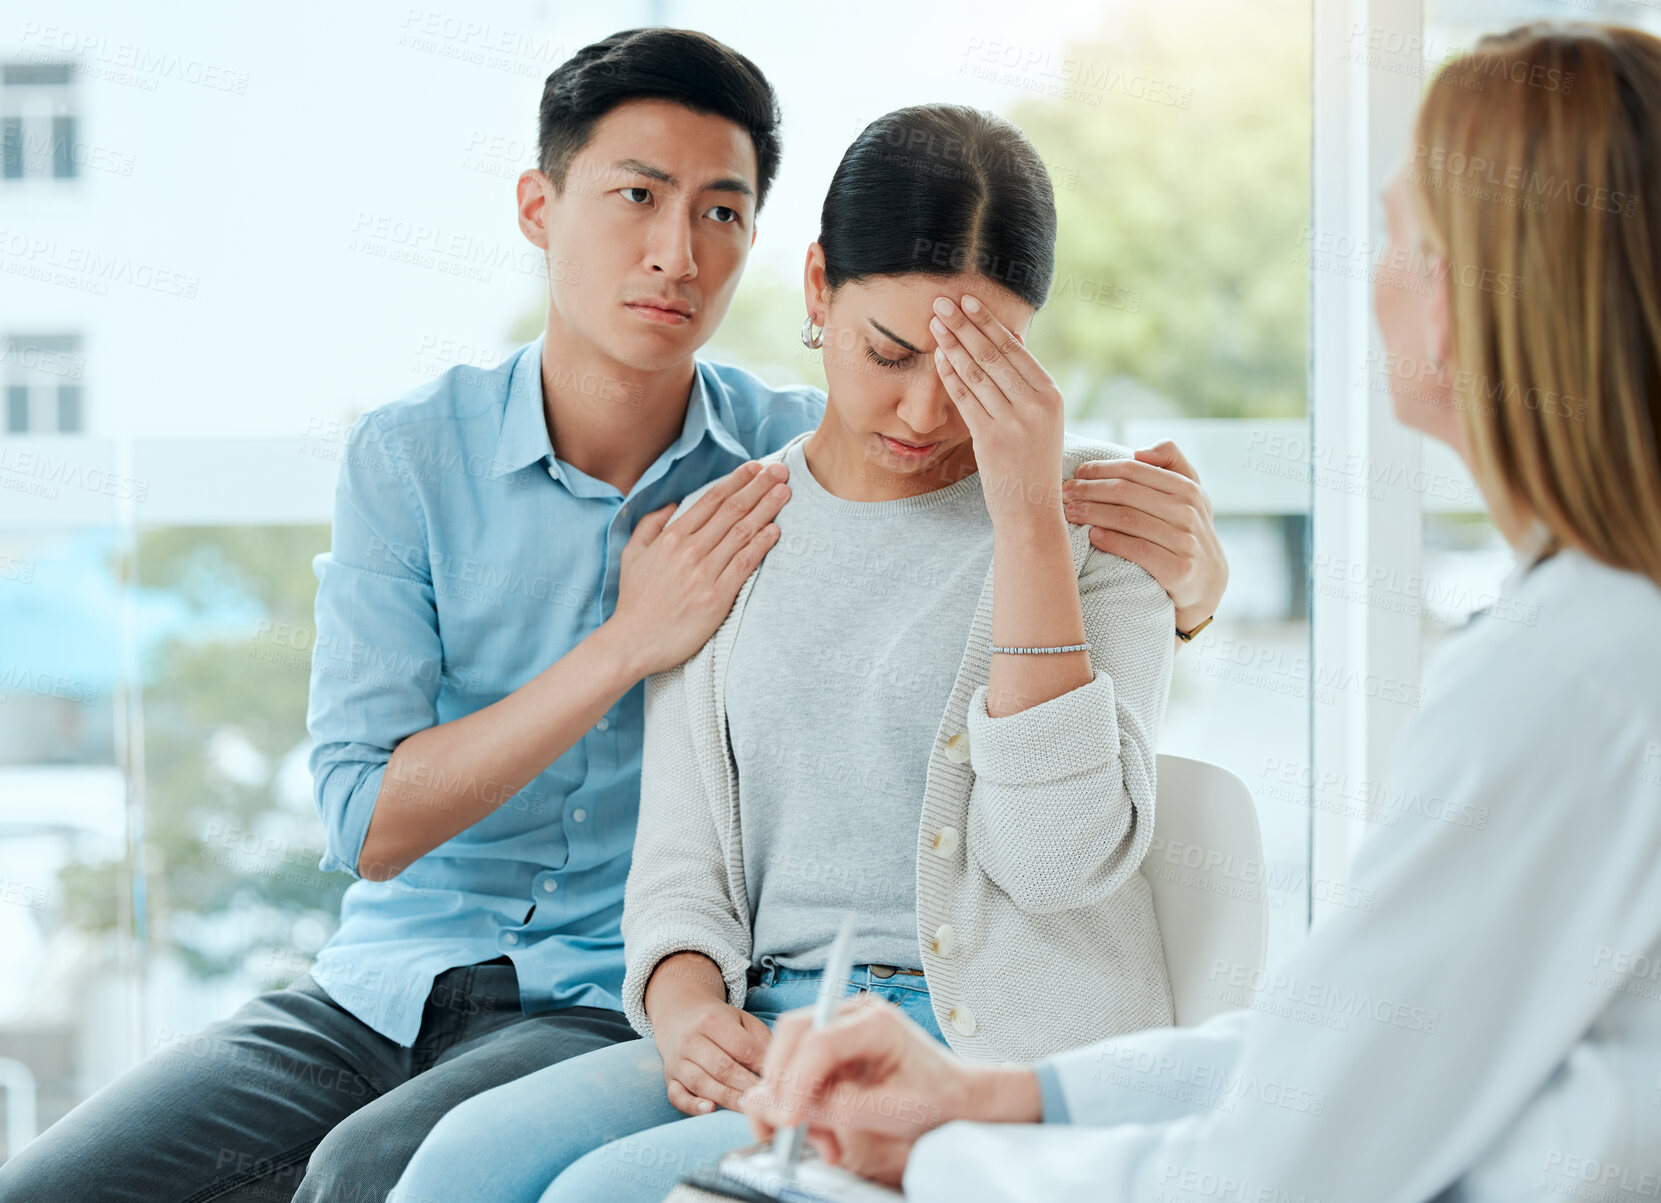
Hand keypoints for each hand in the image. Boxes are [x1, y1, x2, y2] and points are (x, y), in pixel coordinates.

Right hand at [610, 461, 789, 675]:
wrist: (634, 642)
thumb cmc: (634, 601)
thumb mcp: (632, 555)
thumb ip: (650, 525)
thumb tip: (671, 505)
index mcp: (671, 538)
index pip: (710, 501)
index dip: (736, 481)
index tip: (755, 468)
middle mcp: (690, 550)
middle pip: (732, 511)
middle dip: (759, 487)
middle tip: (780, 471)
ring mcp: (705, 573)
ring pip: (742, 533)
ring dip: (766, 509)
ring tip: (785, 492)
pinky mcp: (717, 597)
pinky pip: (744, 564)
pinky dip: (761, 545)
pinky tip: (775, 530)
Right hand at [646, 953, 771, 1115]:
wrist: (679, 1014)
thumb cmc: (718, 1021)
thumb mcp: (742, 1019)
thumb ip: (761, 1040)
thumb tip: (780, 1068)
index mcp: (712, 1020)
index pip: (742, 1048)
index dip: (762, 1066)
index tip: (779, 1080)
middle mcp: (691, 1040)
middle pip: (722, 1067)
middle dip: (748, 1086)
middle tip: (768, 1100)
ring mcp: (678, 1061)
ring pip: (702, 1083)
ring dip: (728, 1098)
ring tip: (750, 1108)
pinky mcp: (669, 1079)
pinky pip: (677, 1096)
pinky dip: (693, 1106)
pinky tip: (710, 1110)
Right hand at [742, 998, 1040, 1187]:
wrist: (954, 1096)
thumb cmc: (935, 1097)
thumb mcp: (891, 1111)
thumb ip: (838, 1109)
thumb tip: (787, 1108)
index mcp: (876, 1022)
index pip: (818, 1041)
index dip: (795, 1081)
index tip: (788, 1119)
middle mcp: (854, 1015)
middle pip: (793, 1036)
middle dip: (780, 1085)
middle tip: (780, 1127)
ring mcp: (842, 1028)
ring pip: (791, 1054)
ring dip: (792, 1101)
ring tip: (818, 1142)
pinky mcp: (835, 1049)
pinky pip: (802, 1071)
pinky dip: (804, 1106)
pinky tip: (825, 1136)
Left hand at [929, 294, 1064, 530]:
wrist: (1032, 510)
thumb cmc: (1032, 463)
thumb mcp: (1042, 420)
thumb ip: (1026, 384)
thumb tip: (1009, 339)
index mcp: (1051, 395)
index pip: (1015, 350)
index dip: (989, 322)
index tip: (969, 301)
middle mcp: (1036, 405)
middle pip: (993, 355)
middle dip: (965, 325)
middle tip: (942, 301)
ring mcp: (1014, 421)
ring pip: (977, 373)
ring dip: (953, 344)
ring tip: (935, 322)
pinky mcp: (992, 438)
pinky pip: (965, 399)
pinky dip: (950, 375)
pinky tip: (938, 356)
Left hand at [1062, 440, 1227, 633]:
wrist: (1207, 584)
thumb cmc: (1187, 532)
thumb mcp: (1190, 496)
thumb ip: (1171, 463)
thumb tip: (1139, 451)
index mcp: (1188, 489)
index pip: (1134, 470)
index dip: (1101, 468)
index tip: (1077, 472)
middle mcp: (1189, 512)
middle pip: (1126, 492)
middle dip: (1089, 490)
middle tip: (1063, 493)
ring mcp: (1186, 541)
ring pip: (1127, 519)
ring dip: (1092, 513)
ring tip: (1069, 513)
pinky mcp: (1179, 570)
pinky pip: (1137, 550)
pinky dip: (1111, 540)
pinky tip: (1092, 536)